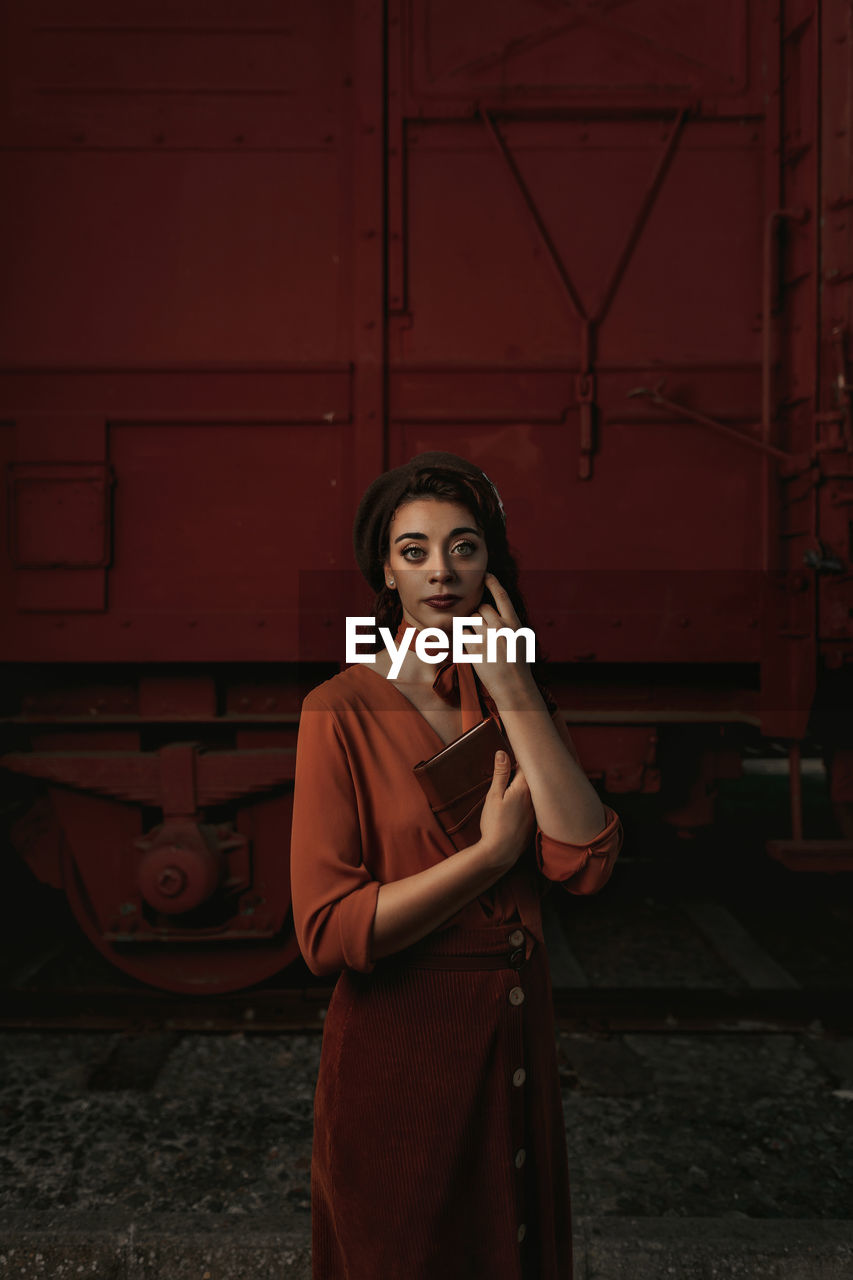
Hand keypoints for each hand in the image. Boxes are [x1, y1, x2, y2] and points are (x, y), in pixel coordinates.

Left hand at [463, 572, 534, 699]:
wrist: (514, 687)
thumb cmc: (518, 666)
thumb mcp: (519, 640)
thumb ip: (509, 626)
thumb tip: (498, 615)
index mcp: (514, 623)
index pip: (501, 596)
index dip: (493, 582)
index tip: (486, 574)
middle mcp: (501, 627)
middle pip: (482, 608)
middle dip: (478, 614)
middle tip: (480, 627)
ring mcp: (487, 637)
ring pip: (470, 619)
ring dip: (470, 625)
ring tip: (478, 640)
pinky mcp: (475, 648)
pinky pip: (463, 634)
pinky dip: (464, 638)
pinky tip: (471, 647)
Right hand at [478, 750, 534, 872]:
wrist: (500, 853)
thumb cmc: (494, 824)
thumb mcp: (494, 796)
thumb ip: (500, 774)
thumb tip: (502, 752)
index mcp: (524, 789)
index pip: (527, 766)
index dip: (521, 757)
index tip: (518, 749)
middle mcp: (535, 799)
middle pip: (534, 778)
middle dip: (528, 770)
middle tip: (521, 761)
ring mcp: (537, 811)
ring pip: (536, 792)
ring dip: (531, 785)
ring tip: (523, 779)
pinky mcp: (535, 822)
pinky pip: (537, 805)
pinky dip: (532, 800)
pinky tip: (523, 803)